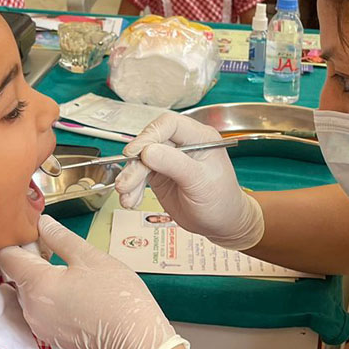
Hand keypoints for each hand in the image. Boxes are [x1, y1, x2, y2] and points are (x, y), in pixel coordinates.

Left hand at [0, 216, 188, 348]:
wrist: (134, 340)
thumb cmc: (117, 298)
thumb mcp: (89, 256)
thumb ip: (60, 237)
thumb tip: (43, 223)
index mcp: (36, 284)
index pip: (6, 257)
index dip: (16, 240)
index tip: (32, 233)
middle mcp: (30, 308)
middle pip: (17, 276)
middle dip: (31, 259)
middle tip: (56, 248)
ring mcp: (39, 326)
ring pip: (29, 294)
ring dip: (41, 280)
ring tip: (70, 272)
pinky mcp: (50, 337)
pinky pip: (41, 311)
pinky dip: (50, 299)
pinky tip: (74, 293)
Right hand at [115, 114, 264, 250]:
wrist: (221, 224)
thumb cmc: (221, 200)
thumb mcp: (201, 181)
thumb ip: (175, 164)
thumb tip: (148, 151)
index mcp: (199, 137)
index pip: (169, 124)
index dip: (150, 135)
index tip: (136, 152)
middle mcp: (182, 144)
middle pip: (150, 143)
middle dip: (136, 164)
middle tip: (126, 183)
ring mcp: (169, 159)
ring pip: (141, 160)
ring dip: (130, 178)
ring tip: (126, 196)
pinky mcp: (159, 174)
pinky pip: (139, 176)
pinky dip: (132, 189)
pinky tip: (131, 200)